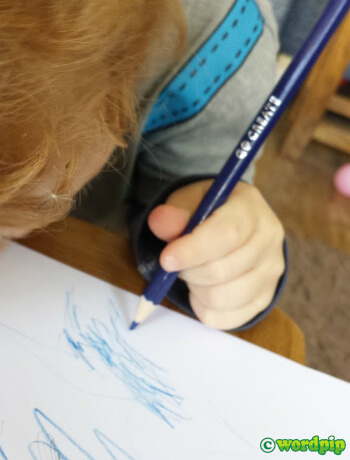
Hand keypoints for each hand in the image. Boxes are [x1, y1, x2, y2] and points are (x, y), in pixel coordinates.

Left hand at [148, 180, 284, 329]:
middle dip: (188, 271)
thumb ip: (175, 212)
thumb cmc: (210, 212)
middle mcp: (269, 241)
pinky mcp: (264, 300)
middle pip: (222, 271)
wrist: (238, 227)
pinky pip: (225, 319)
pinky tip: (201, 288)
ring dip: (195, 290)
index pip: (228, 233)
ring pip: (222, 299)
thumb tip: (160, 222)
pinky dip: (203, 308)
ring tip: (192, 273)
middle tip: (177, 262)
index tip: (166, 259)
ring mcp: (271, 274)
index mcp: (251, 209)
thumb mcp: (190, 201)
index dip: (193, 250)